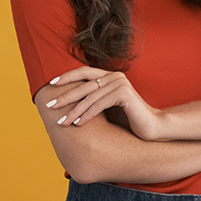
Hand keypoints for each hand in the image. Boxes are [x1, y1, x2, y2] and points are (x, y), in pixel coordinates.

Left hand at [45, 66, 162, 140]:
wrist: (151, 128)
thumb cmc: (127, 120)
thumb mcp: (106, 107)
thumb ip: (92, 100)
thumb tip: (66, 103)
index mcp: (109, 75)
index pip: (84, 72)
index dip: (67, 76)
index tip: (51, 85)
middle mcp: (114, 76)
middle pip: (84, 84)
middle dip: (65, 96)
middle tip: (50, 106)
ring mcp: (120, 83)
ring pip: (90, 96)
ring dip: (74, 110)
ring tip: (61, 122)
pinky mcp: (124, 94)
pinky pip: (100, 104)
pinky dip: (87, 114)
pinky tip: (77, 124)